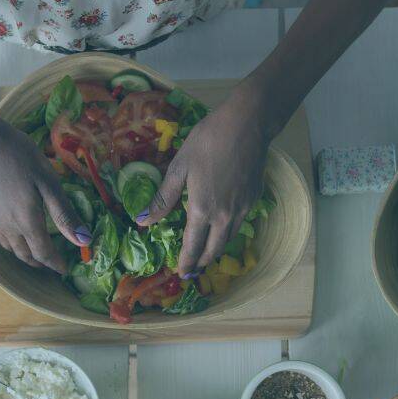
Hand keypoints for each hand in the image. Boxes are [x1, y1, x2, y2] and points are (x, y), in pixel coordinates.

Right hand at [0, 108, 88, 273]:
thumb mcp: (48, 181)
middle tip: (54, 264)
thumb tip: (83, 240)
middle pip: (26, 255)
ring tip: (38, 254)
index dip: (56, 264)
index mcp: (27, 221)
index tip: (65, 270)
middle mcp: (9, 227)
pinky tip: (17, 235)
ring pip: (11, 249)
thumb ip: (64, 213)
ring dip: (26, 256)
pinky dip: (12, 245)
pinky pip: (1, 238)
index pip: (43, 253)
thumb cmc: (18, 156)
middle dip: (41, 264)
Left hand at [137, 84, 277, 276]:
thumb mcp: (179, 167)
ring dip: (216, 250)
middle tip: (192, 270)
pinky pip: (240, 223)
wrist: (247, 125)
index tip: (180, 274)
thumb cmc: (208, 141)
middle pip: (213, 250)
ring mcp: (243, 209)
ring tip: (206, 253)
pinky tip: (222, 226)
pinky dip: (229, 232)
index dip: (186, 263)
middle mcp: (225, 216)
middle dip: (201, 263)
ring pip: (229, 239)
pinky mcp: (254, 199)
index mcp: (202, 210)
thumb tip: (142, 222)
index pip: (193, 247)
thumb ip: (163, 198)